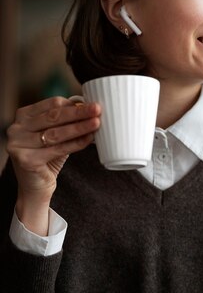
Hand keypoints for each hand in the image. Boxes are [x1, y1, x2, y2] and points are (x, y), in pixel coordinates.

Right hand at [6, 96, 100, 234]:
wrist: (35, 188)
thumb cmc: (47, 159)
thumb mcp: (55, 136)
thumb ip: (66, 122)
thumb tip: (90, 108)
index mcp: (23, 116)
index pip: (51, 104)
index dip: (73, 104)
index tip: (92, 104)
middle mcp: (16, 128)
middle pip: (54, 116)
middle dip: (78, 113)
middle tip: (97, 109)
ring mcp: (18, 144)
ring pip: (56, 133)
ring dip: (79, 127)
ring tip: (96, 124)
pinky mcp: (25, 160)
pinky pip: (57, 149)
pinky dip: (75, 144)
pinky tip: (88, 140)